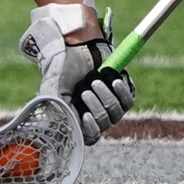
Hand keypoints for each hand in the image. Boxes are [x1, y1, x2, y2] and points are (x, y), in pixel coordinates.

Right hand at [19, 4, 134, 143]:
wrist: (75, 46)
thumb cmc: (62, 70)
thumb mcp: (55, 93)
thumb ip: (60, 114)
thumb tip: (68, 131)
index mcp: (78, 118)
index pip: (90, 136)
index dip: (91, 130)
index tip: (85, 116)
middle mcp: (95, 113)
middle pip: (104, 124)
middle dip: (96, 107)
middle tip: (85, 91)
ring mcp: (110, 103)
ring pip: (116, 113)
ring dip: (106, 97)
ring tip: (95, 81)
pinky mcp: (122, 91)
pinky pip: (128, 100)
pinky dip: (121, 91)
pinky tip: (113, 79)